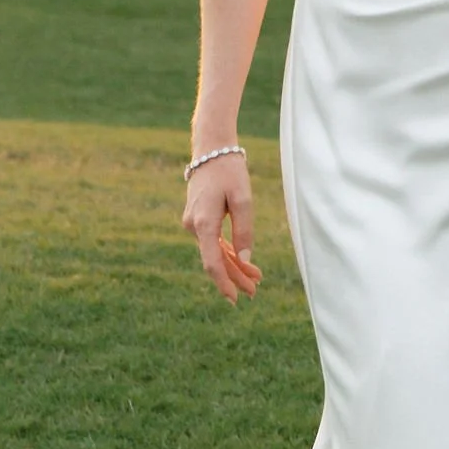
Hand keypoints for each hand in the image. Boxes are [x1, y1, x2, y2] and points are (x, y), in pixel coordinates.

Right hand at [183, 154, 260, 302]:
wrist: (211, 149)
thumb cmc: (229, 171)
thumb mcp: (243, 199)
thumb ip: (244, 230)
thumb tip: (246, 259)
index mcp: (203, 222)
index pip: (212, 261)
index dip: (223, 282)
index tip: (235, 298)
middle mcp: (193, 226)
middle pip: (214, 260)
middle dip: (235, 277)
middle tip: (255, 292)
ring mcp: (193, 223)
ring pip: (214, 252)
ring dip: (233, 266)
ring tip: (255, 280)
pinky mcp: (197, 218)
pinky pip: (212, 241)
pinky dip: (227, 252)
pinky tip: (242, 262)